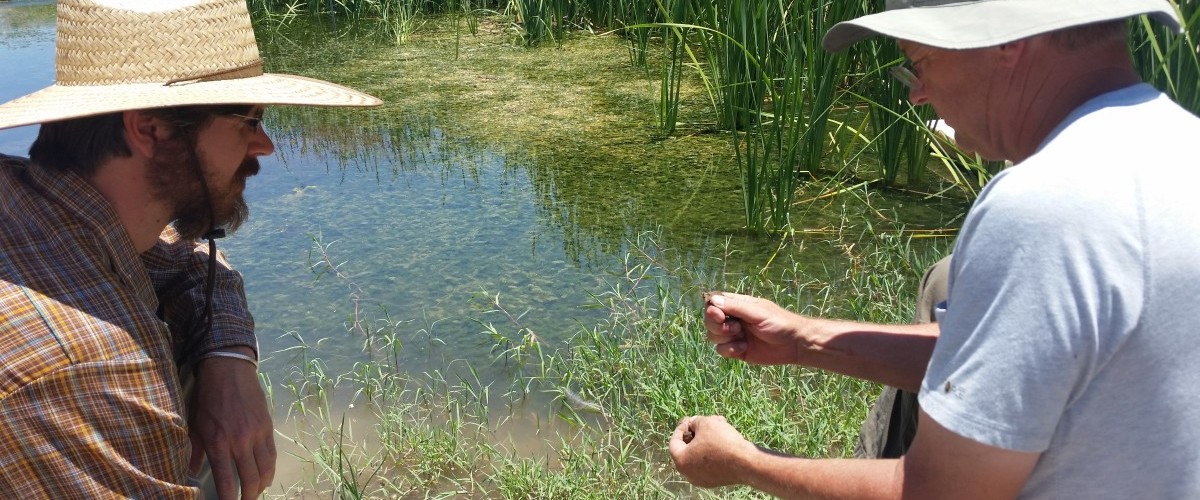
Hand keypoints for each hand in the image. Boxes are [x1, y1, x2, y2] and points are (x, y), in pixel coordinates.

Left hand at [189, 348, 275, 499]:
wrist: (229, 370)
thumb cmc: (207, 397)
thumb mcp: (194, 424)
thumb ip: (195, 450)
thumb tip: (192, 471)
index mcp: (218, 443)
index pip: (227, 481)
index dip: (228, 499)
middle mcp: (239, 442)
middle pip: (250, 479)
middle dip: (248, 496)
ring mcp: (256, 434)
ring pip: (265, 469)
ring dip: (261, 485)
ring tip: (256, 493)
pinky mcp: (267, 426)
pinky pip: (272, 454)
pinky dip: (270, 469)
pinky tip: (266, 476)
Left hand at [669, 415, 756, 487]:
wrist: (746, 463)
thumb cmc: (722, 441)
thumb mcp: (705, 423)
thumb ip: (695, 421)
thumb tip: (693, 423)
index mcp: (681, 461)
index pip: (674, 442)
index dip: (681, 427)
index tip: (689, 419)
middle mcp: (689, 474)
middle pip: (688, 448)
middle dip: (696, 432)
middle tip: (703, 421)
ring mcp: (702, 479)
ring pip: (700, 454)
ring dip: (706, 439)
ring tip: (718, 425)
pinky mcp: (716, 480)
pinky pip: (710, 462)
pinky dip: (713, 449)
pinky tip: (724, 437)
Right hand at [703, 292, 801, 364]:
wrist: (794, 344)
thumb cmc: (779, 323)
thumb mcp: (757, 312)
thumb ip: (735, 307)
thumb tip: (713, 300)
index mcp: (737, 305)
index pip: (713, 303)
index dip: (711, 310)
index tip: (719, 316)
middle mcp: (732, 319)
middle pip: (709, 321)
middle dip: (717, 326)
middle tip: (735, 329)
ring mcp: (733, 335)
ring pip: (712, 336)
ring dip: (724, 338)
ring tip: (741, 337)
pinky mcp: (736, 350)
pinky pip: (721, 350)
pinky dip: (730, 350)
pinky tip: (744, 348)